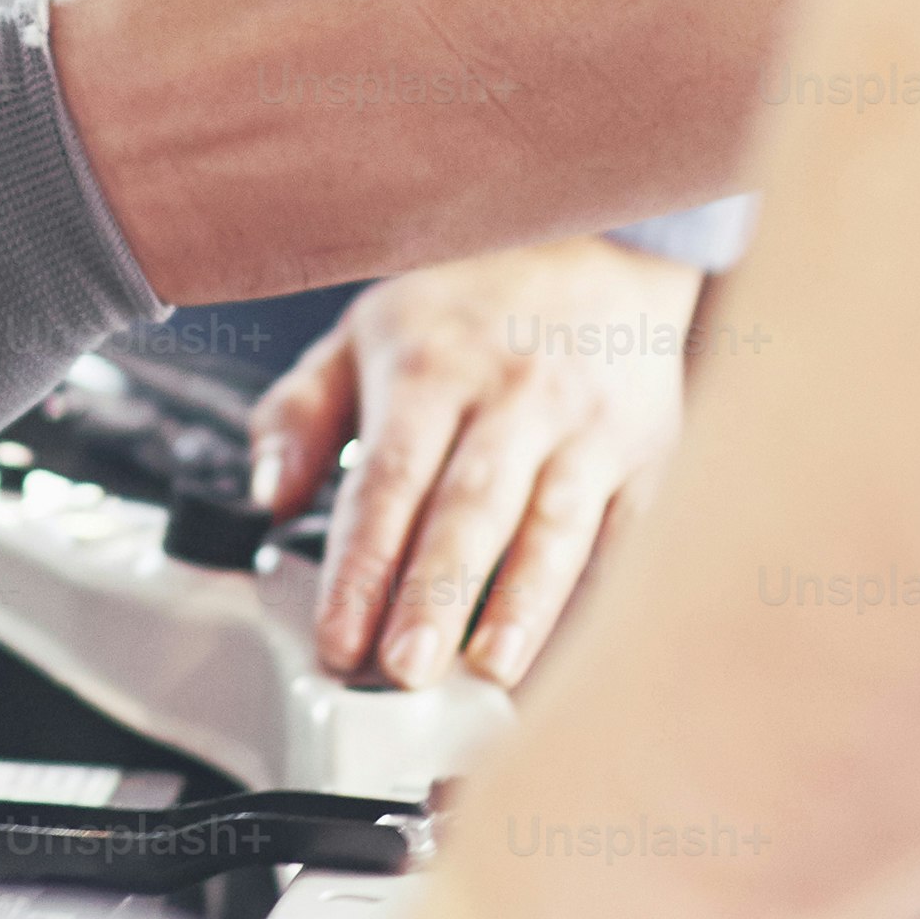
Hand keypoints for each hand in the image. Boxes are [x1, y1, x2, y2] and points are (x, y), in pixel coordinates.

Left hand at [250, 236, 698, 690]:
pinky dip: (596, 600)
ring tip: (490, 672)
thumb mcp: (363, 334)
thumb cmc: (468, 308)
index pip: (389, 480)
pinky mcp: (647, 456)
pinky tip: (572, 654)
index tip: (337, 637)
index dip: (362, 565)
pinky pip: (623, 537)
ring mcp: (588, 428)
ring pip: (556, 526)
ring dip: (523, 606)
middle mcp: (513, 396)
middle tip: (404, 669)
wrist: (601, 246)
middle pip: (471, 508)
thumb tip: (272, 495)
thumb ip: (302, 414)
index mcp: (431, 369)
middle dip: (436, 593)